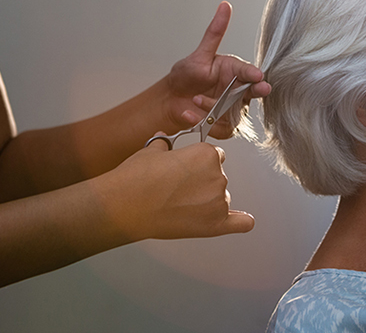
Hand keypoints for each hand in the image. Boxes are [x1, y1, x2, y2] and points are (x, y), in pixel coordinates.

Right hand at [105, 139, 254, 241]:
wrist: (125, 206)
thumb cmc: (136, 178)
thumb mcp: (151, 151)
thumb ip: (164, 145)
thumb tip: (163, 140)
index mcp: (206, 154)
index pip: (214, 156)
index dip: (199, 163)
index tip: (187, 169)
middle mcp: (217, 176)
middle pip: (218, 177)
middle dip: (201, 182)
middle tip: (176, 188)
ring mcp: (218, 201)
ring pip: (221, 198)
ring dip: (207, 201)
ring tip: (179, 205)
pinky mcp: (214, 225)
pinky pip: (240, 223)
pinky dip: (240, 221)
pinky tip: (241, 220)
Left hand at [165, 1, 270, 138]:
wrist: (171, 100)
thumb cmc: (187, 75)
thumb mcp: (200, 54)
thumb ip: (214, 32)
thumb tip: (225, 5)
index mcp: (235, 71)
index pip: (249, 72)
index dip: (254, 74)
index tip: (258, 75)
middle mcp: (238, 90)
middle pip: (252, 93)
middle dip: (255, 91)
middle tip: (260, 89)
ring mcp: (232, 109)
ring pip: (234, 112)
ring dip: (215, 107)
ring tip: (195, 100)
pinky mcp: (224, 126)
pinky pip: (222, 128)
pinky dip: (205, 122)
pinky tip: (189, 115)